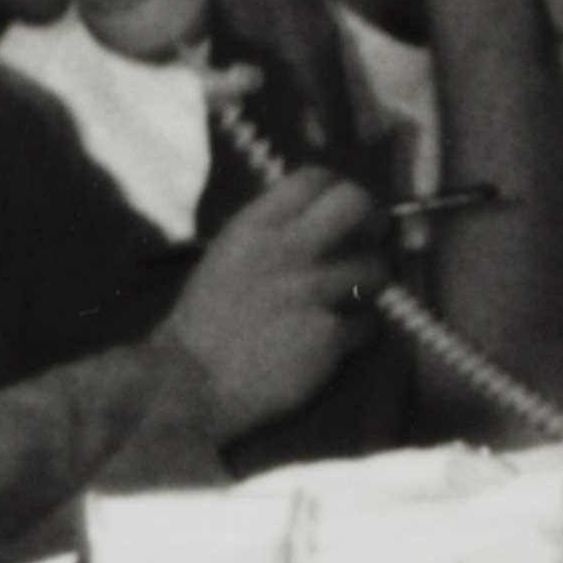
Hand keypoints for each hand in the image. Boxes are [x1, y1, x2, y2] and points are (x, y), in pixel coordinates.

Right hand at [165, 164, 383, 439]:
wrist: (187, 384)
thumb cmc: (204, 324)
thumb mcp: (225, 261)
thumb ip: (267, 238)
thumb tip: (316, 223)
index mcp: (251, 229)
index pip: (313, 179)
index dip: (336, 191)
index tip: (341, 213)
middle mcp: (284, 251)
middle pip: (356, 204)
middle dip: (372, 222)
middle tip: (366, 244)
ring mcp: (309, 293)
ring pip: (375, 269)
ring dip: (369, 286)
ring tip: (348, 302)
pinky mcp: (328, 335)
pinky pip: (368, 324)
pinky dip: (357, 334)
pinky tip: (332, 342)